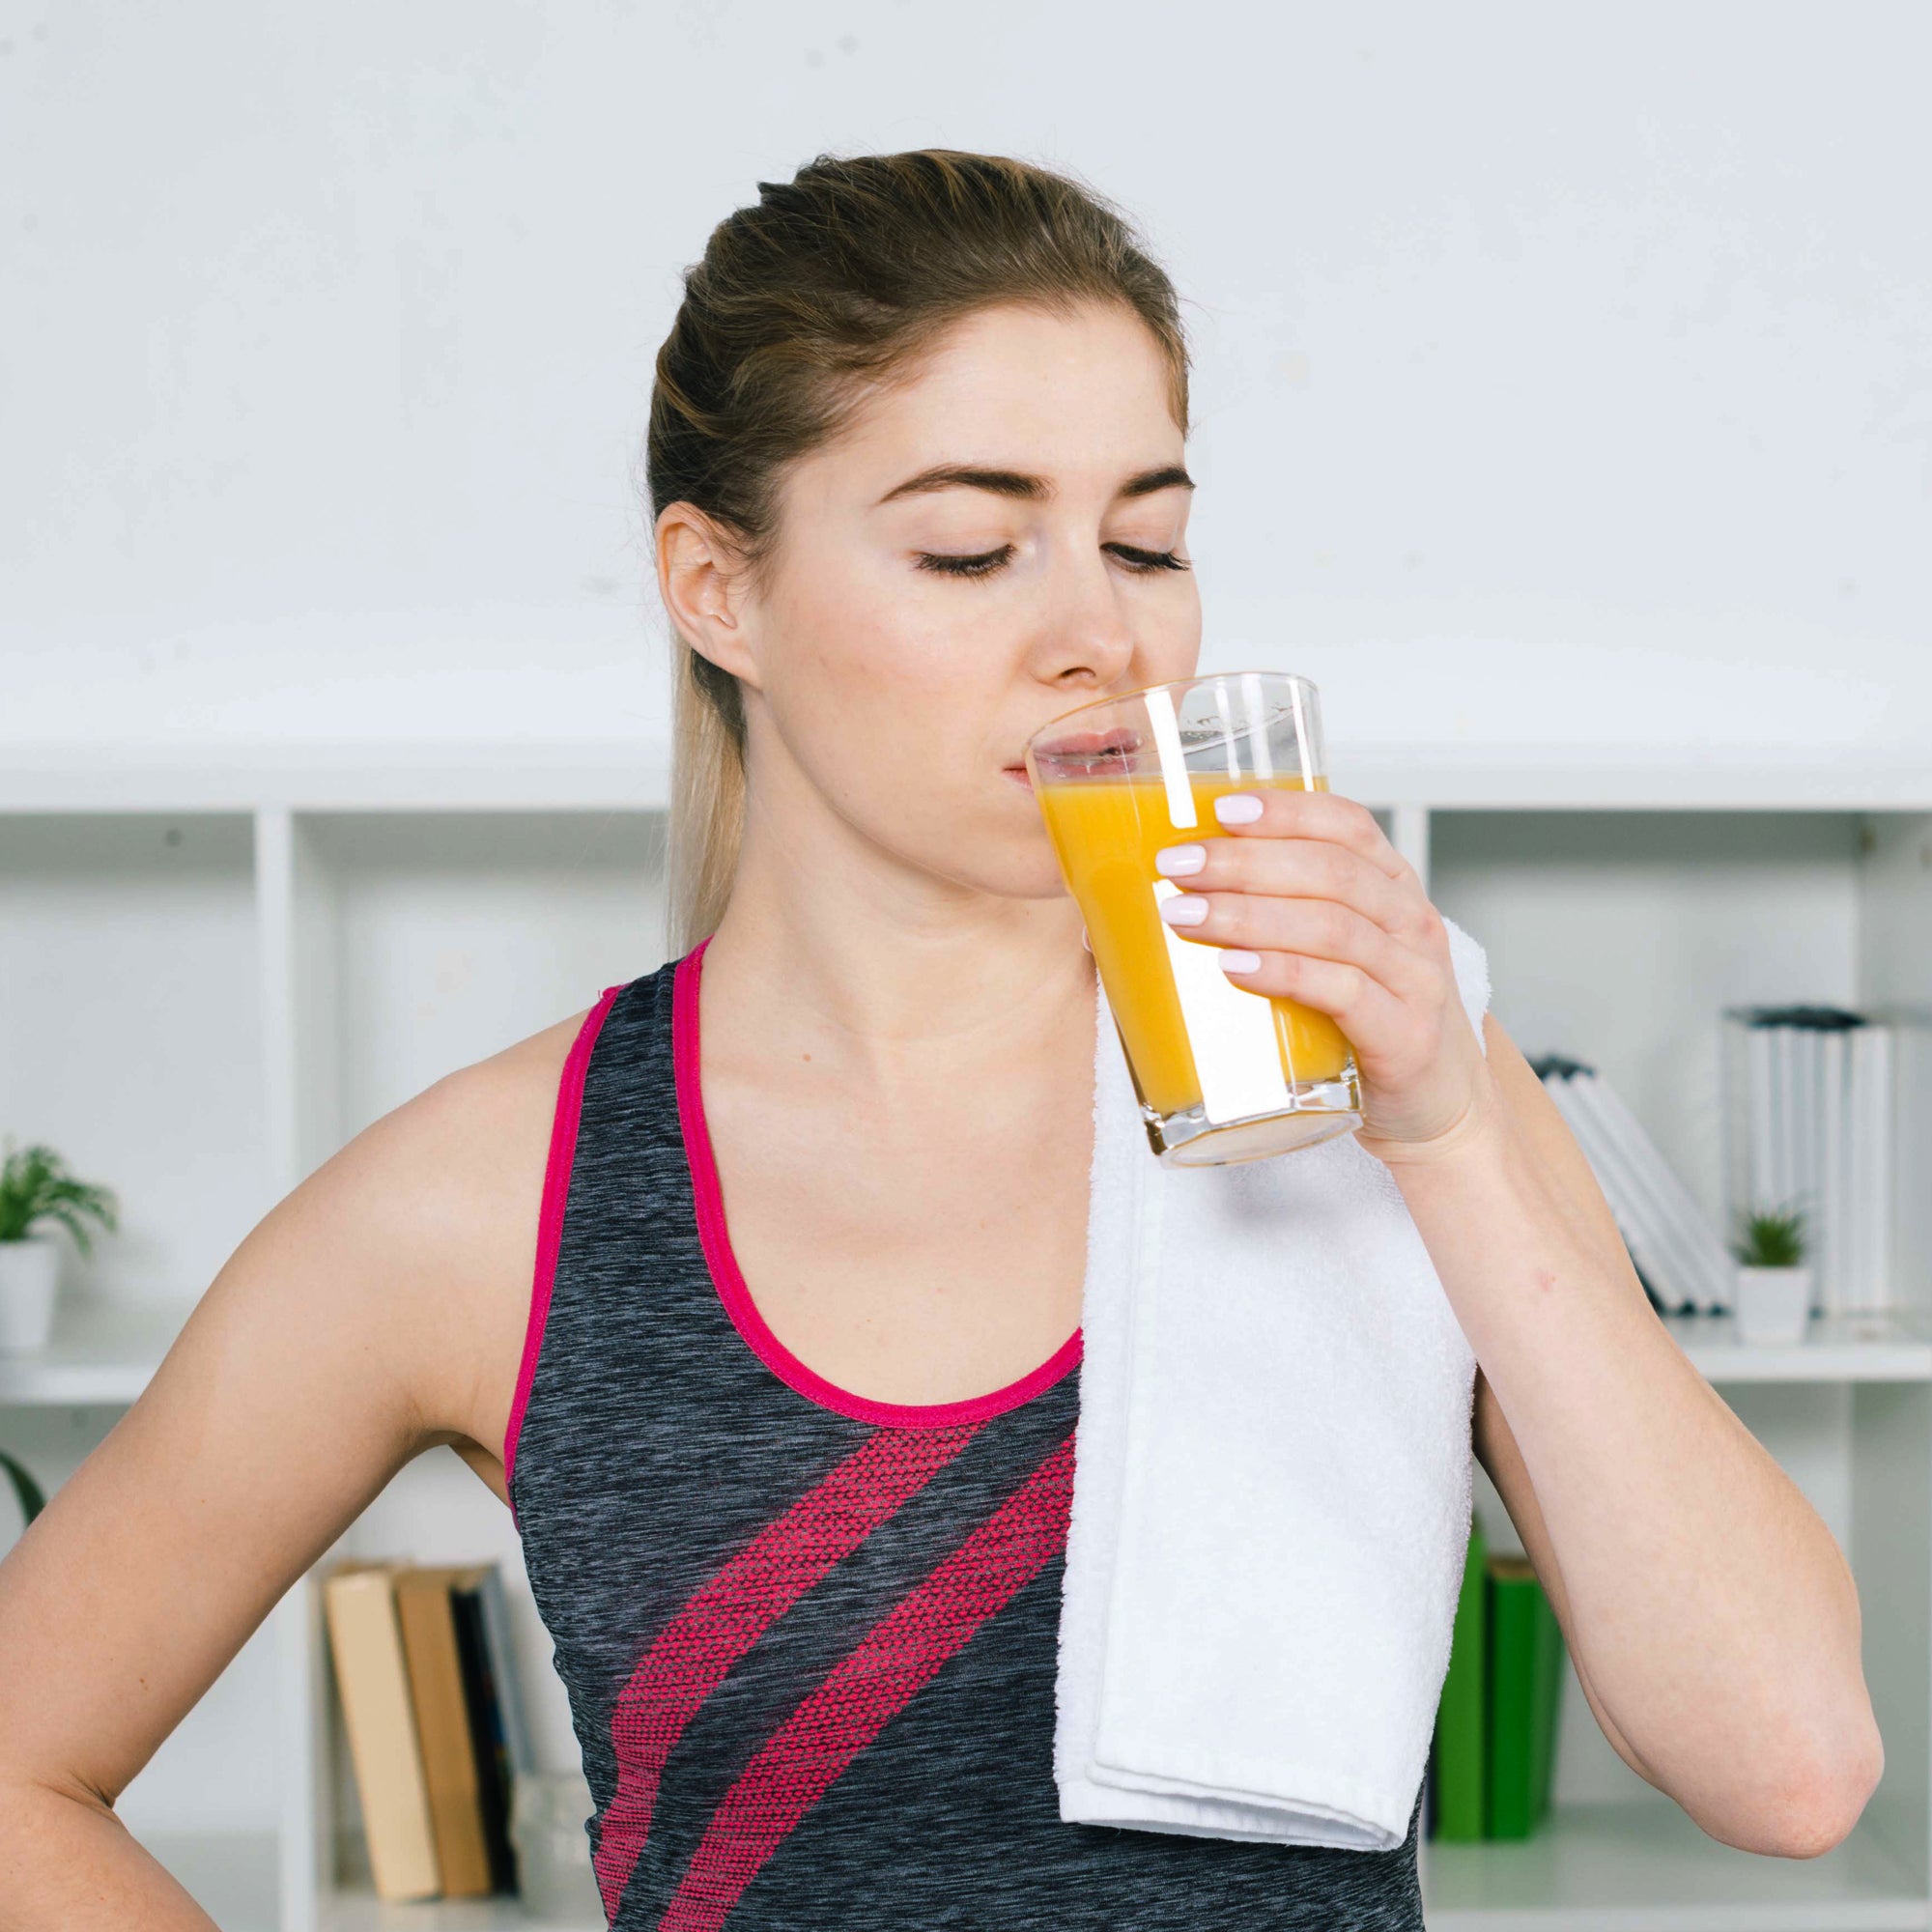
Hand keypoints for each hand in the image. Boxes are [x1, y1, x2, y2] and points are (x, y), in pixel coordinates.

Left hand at [1152, 787, 1496, 1161]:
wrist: (1440, 1109)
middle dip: (1245, 862)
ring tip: (1186, 913)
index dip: (1286, 811)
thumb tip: (1177, 896)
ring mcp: (1414, 980)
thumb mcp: (1339, 957)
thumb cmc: (1370, 1024)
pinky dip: (1285, 974)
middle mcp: (1411, 924)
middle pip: (1329, 871)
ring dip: (1250, 914)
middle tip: (1178, 865)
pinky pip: (1343, 992)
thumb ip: (1284, 920)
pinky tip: (1235, 968)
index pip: (1347, 827)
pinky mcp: (1404, 1036)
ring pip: (1331, 926)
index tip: (1222, 809)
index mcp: (1393, 891)